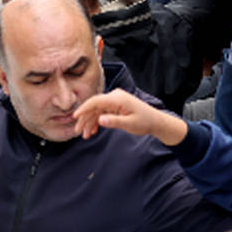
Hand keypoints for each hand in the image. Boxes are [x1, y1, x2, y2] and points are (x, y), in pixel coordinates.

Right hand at [72, 89, 187, 144]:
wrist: (156, 121)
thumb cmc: (145, 122)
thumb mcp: (130, 124)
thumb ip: (114, 121)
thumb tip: (99, 120)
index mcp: (117, 98)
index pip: (96, 101)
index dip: (84, 108)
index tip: (75, 117)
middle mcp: (114, 97)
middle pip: (94, 107)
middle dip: (85, 119)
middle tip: (78, 131)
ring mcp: (114, 101)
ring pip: (97, 111)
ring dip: (90, 122)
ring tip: (86, 135)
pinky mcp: (115, 106)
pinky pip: (102, 112)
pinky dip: (97, 121)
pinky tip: (93, 130)